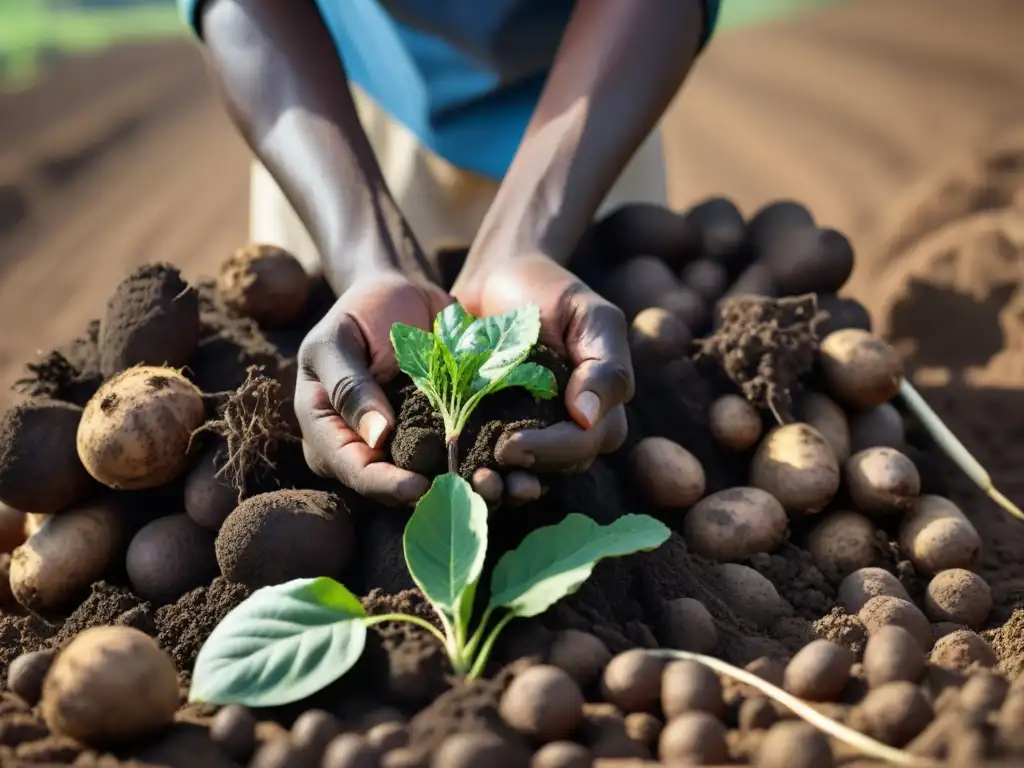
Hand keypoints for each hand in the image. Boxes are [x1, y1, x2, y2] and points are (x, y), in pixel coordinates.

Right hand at [295, 270, 554, 505]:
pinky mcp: (443, 435)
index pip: (356, 472)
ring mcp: (407, 447)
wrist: (400, 294)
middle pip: (398, 489)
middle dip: (436, 498)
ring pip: (437, 481)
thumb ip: (349, 386)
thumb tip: (376, 437)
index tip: (419, 488)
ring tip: (506, 491)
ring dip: (473, 490)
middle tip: (473, 497)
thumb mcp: (338, 341)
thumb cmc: (358, 313)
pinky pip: (465, 458)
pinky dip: (491, 465)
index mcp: (330, 435)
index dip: (386, 485)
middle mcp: (368, 452)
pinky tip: (521, 474)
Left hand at [452, 254, 631, 477]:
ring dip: (505, 485)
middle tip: (488, 464)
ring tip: (474, 484)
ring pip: (532, 474)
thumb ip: (604, 364)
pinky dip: (478, 471)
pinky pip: (496, 463)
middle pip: (560, 465)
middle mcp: (572, 427)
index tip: (513, 444)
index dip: (554, 450)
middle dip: (527, 470)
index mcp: (601, 405)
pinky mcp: (497, 430)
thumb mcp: (589, 315)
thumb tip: (589, 418)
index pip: (587, 442)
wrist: (498, 277)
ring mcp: (536, 431)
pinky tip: (456, 473)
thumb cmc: (550, 292)